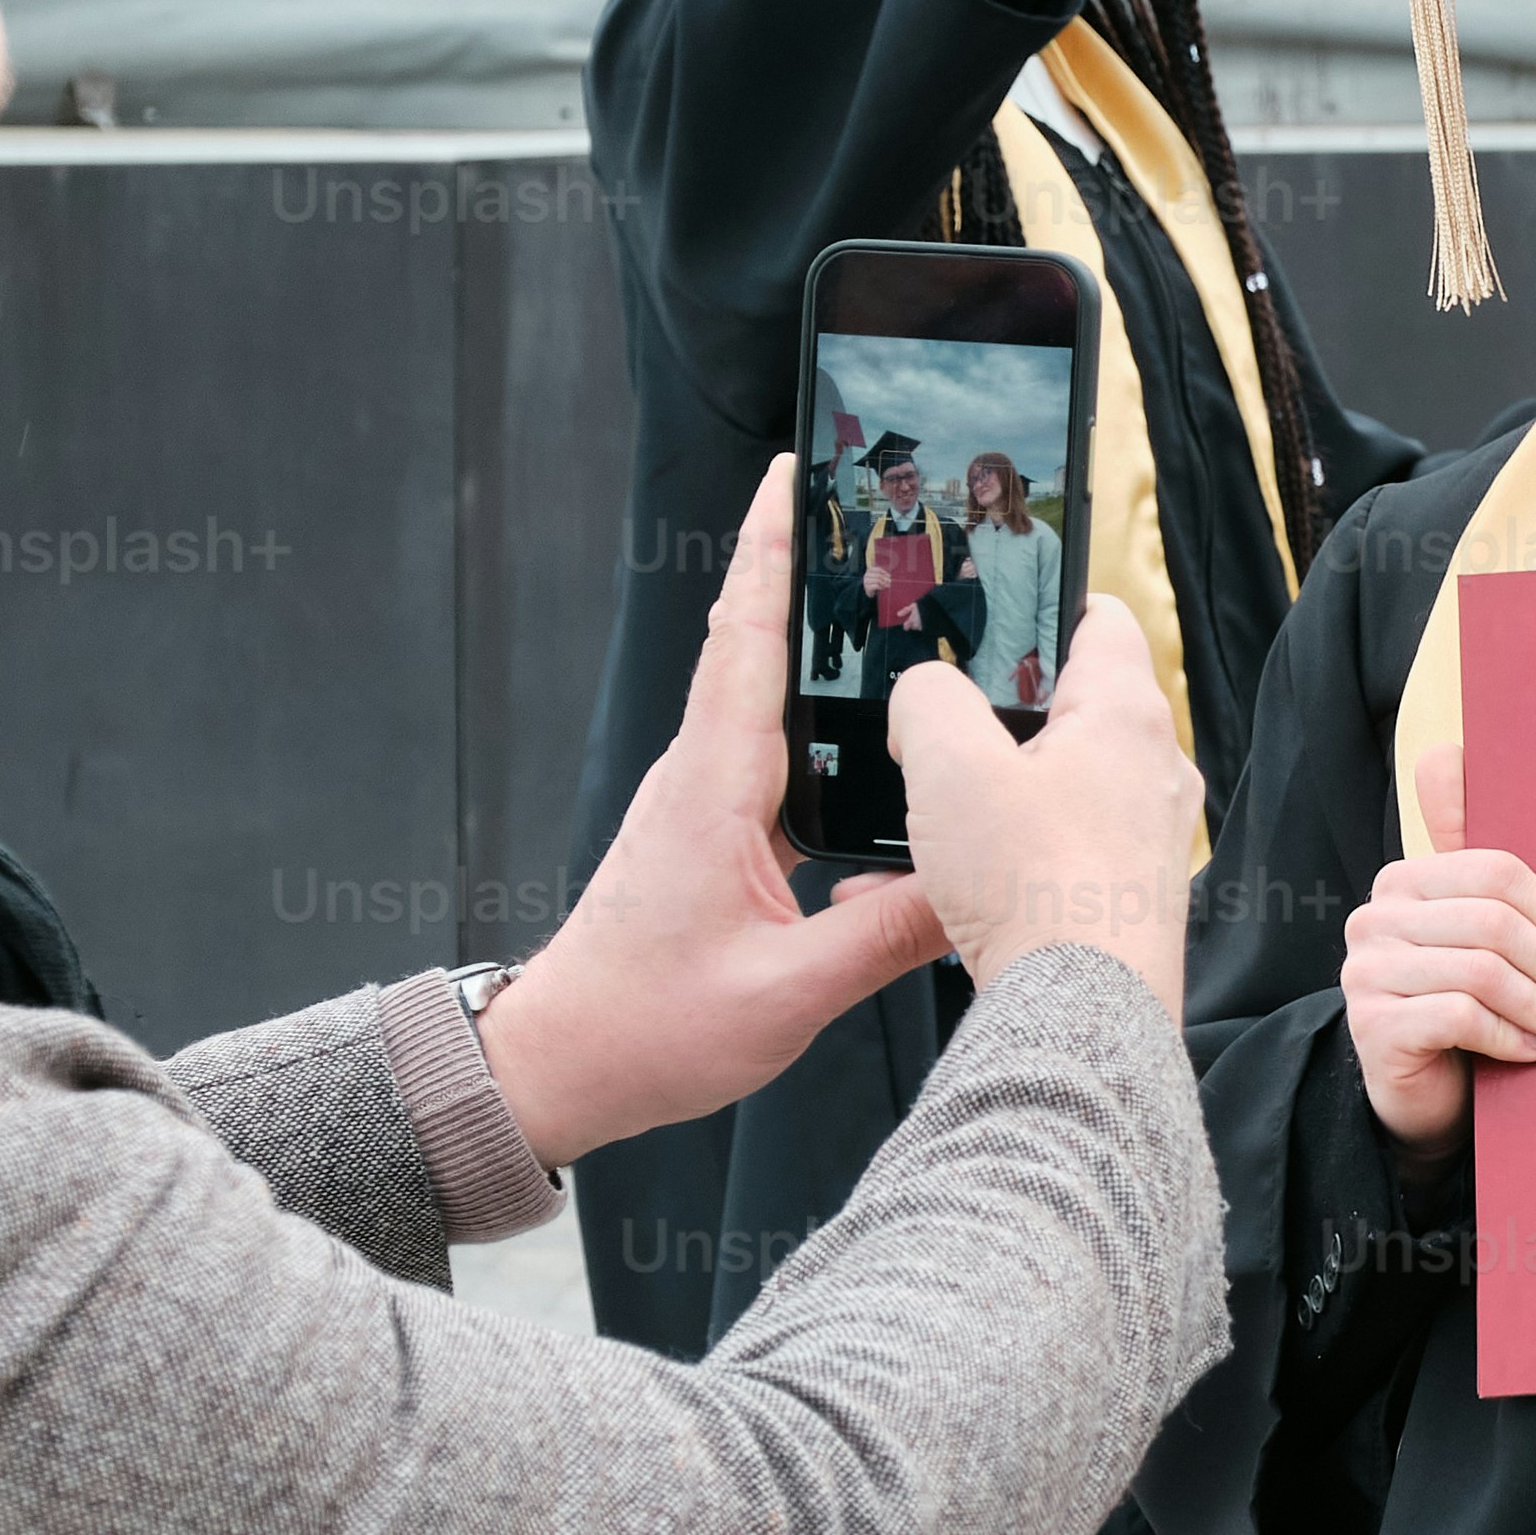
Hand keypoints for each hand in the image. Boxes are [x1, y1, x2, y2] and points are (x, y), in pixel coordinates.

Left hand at [470, 454, 953, 1168]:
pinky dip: (808, 712)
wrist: (561, 1064)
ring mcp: (700, 800)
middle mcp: (700, 775)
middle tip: (867, 506)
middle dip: (801, 563)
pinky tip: (863, 726)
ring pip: (758, 694)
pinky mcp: (706, 832)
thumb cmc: (649, 1028)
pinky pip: (766, 749)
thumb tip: (974, 886)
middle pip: (752, 642)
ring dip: (807, 636)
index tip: (793, 470)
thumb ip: (887, 936)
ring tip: (884, 594)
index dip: (770, 549)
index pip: (745, 639)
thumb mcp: (788, 993)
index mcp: (714, 789)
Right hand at [895, 594, 1197, 993]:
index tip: (998, 611)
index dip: (1046, 602)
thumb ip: (927, 701)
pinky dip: (1000, 860)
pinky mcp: (1129, 898)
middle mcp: (1155, 772)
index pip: (1101, 616)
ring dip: (983, 802)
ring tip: (918, 828)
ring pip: (1054, 790)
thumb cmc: (1033, 889)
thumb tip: (924, 695)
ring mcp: (1148, 839)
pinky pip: (1055, 854)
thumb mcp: (949, 766)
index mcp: (1126, 714)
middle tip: (934, 732)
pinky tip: (933, 892)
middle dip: (993, 720)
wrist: (1077, 1018)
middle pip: (1070, 710)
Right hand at [1338, 734, 1535, 1150]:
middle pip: (1491, 922)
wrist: (1421, 1093)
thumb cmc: (1468, 1007)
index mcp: (1408, 879)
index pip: (1494, 873)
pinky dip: (1509, 1036)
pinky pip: (1458, 1017)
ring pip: (1480, 972)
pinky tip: (1535, 1051)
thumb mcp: (1491, 942)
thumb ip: (1507, 887)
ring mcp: (1366, 971)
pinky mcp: (1371, 1024)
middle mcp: (1376, 917)